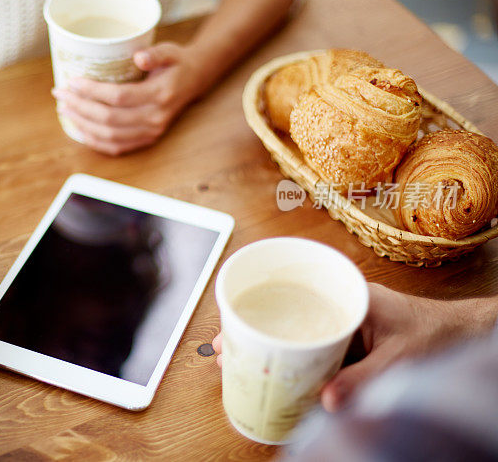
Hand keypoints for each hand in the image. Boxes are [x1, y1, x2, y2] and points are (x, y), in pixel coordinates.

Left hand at [51, 42, 205, 154]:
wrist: (193, 81)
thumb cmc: (177, 63)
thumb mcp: (170, 50)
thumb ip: (155, 53)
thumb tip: (138, 57)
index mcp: (160, 95)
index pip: (119, 97)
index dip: (92, 91)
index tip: (72, 81)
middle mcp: (155, 118)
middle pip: (109, 118)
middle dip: (80, 106)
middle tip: (61, 94)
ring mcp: (151, 132)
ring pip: (109, 135)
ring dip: (82, 124)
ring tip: (64, 109)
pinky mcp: (146, 139)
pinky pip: (116, 147)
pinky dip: (94, 140)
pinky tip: (78, 129)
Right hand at [212, 283, 497, 411]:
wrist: (464, 337)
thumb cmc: (437, 333)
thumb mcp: (398, 358)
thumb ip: (363, 378)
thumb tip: (326, 401)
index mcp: (346, 294)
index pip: (290, 287)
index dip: (255, 301)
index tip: (229, 320)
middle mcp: (337, 306)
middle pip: (284, 312)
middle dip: (252, 329)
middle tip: (224, 348)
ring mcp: (339, 325)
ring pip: (295, 333)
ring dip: (269, 347)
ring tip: (240, 362)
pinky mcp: (346, 345)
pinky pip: (311, 351)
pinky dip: (291, 362)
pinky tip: (276, 377)